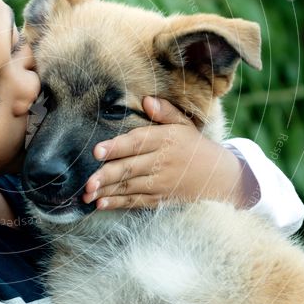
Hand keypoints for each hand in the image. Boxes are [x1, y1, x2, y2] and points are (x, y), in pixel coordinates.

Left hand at [83, 96, 259, 210]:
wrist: (218, 176)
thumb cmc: (194, 146)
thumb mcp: (184, 124)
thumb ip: (164, 112)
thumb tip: (146, 100)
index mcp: (165, 140)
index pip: (137, 143)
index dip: (116, 147)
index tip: (97, 151)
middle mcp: (161, 162)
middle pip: (130, 169)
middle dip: (107, 176)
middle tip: (87, 182)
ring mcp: (160, 183)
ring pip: (129, 188)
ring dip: (107, 192)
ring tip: (86, 194)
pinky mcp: (159, 198)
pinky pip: (136, 202)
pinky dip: (118, 204)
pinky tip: (100, 204)